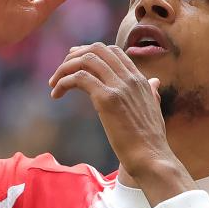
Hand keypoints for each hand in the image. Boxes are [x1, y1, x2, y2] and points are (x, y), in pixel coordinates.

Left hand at [48, 42, 175, 180]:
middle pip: (98, 49)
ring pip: (86, 60)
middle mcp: (130, 78)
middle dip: (75, 56)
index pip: (113, 52)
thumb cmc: (150, 142)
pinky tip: (56, 94)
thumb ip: (151, 93)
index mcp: (140, 80)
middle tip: (61, 71)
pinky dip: (64, 82)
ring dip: (65, 68)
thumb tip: (154, 82)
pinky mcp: (107, 99)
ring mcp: (119, 87)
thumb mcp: (154, 110)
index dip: (90, 52)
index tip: (75, 62)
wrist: (152, 158)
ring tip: (54, 84)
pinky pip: (79, 78)